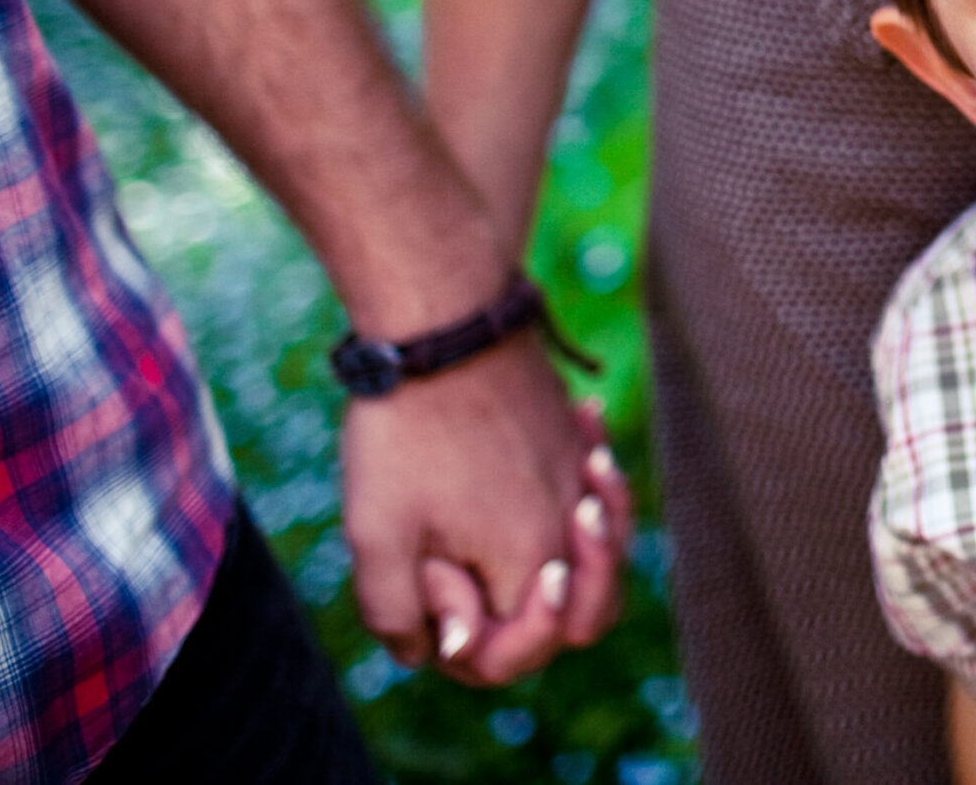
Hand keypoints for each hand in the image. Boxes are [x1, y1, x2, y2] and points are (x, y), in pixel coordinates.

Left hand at [342, 341, 633, 684]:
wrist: (444, 324)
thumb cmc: (406, 432)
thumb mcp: (375, 535)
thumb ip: (397, 614)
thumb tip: (433, 652)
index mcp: (532, 561)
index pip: (523, 651)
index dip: (471, 646)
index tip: (434, 587)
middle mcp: (573, 525)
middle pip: (589, 610)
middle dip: (539, 621)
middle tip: (482, 592)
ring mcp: (580, 476)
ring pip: (600, 547)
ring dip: (569, 559)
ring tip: (506, 546)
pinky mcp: (572, 437)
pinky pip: (592, 487)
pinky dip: (577, 495)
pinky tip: (548, 471)